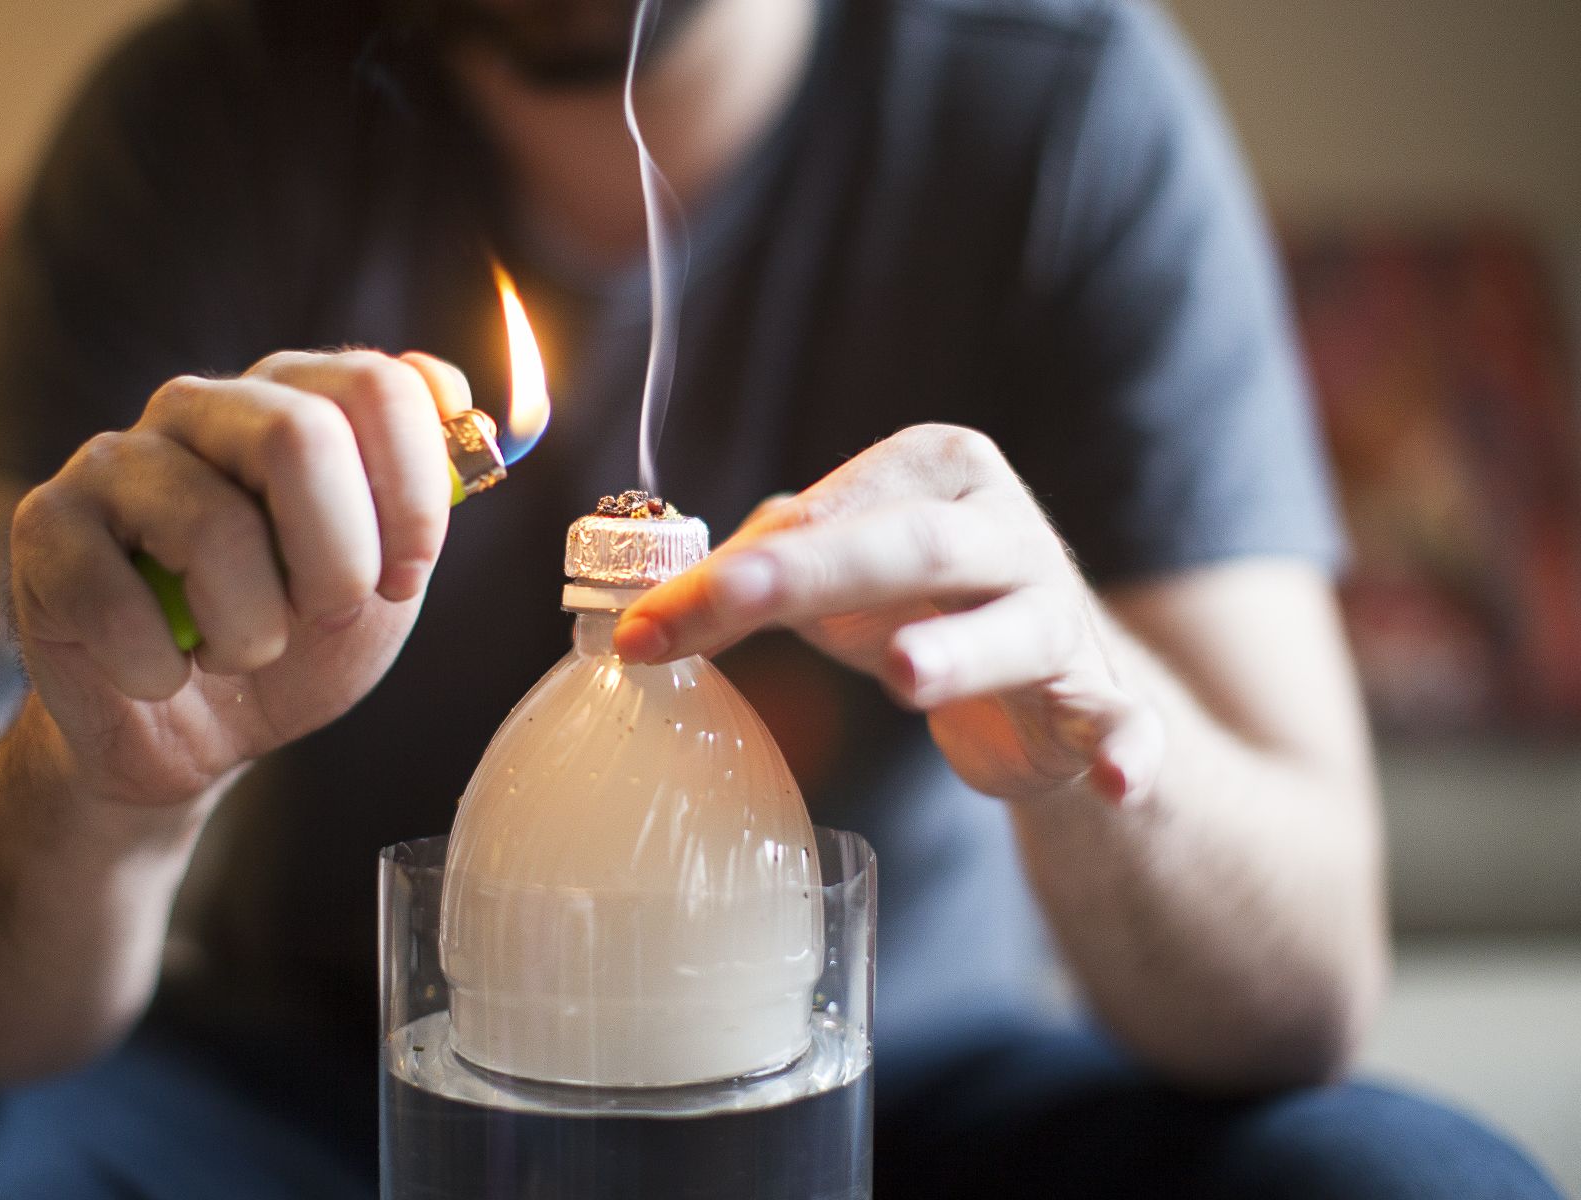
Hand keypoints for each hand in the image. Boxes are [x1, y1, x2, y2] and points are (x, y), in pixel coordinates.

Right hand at [9, 349, 470, 806]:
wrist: (190, 733)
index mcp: (298, 399)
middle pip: (300, 436)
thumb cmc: (295, 642)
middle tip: (324, 615)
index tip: (403, 575)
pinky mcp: (45, 525)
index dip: (413, 498)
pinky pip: (116, 599)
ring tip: (238, 651)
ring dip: (251, 633)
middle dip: (337, 561)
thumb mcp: (385, 575)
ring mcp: (116, 457)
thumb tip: (457, 395)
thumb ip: (427, 491)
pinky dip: (160, 670)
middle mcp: (204, 404)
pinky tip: (162, 673)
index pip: (382, 385)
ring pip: (213, 526)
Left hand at [613, 425, 1163, 805]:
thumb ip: (747, 581)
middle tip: (734, 599)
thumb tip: (636, 619)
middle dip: (814, 572)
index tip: (639, 629)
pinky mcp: (1102, 699)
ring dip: (961, 648)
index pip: (821, 513)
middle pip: (912, 544)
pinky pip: (1122, 723)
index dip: (730, 571)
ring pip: (1016, 626)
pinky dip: (1127, 750)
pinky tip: (1118, 778)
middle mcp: (1007, 528)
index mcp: (936, 472)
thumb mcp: (831, 582)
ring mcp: (1060, 616)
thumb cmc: (918, 610)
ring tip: (905, 672)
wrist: (1041, 687)